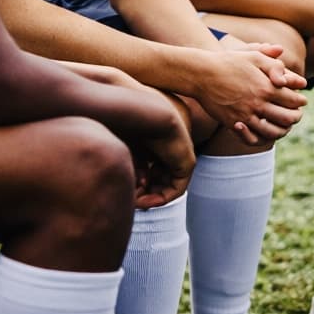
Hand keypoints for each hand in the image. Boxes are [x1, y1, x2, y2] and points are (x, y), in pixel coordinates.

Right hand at [127, 88, 196, 208]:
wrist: (146, 111)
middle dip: (144, 194)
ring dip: (152, 198)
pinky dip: (163, 198)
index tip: (125, 189)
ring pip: (168, 186)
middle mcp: (171, 149)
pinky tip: (147, 201)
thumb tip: (136, 188)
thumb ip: (133, 167)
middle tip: (130, 201)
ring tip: (136, 202)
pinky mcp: (187, 162)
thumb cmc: (129, 124)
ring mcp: (181, 155)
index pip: (150, 170)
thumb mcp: (128, 150)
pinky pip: (177, 188)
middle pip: (159, 180)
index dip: (136, 183)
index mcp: (158, 142)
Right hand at [181, 46, 308, 144]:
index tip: (303, 100)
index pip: (293, 100)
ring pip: (272, 132)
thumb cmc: (230, 62)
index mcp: (267, 87)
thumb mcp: (255, 57)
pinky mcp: (233, 124)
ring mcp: (246, 116)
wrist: (202, 74)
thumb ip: (277, 67)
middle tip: (298, 114)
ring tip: (286, 126)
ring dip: (283, 130)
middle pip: (287, 118)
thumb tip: (299, 82)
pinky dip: (263, 139)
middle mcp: (258, 103)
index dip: (301, 101)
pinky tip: (266, 133)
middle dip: (296, 117)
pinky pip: (253, 139)